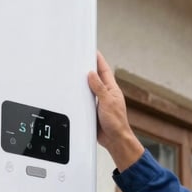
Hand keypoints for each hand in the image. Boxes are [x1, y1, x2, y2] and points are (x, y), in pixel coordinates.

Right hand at [88, 51, 143, 170]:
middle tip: (82, 58)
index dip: (98, 59)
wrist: (115, 140)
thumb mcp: (107, 102)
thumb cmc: (116, 123)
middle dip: (89, 67)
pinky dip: (80, 95)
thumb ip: (99, 88)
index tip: (92, 50)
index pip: (104, 70)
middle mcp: (105, 94)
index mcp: (111, 89)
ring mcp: (99, 103)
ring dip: (84, 81)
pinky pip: (85, 100)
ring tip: (76, 72)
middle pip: (96, 77)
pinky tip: (75, 93)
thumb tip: (92, 74)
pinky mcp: (93, 111)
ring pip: (90, 88)